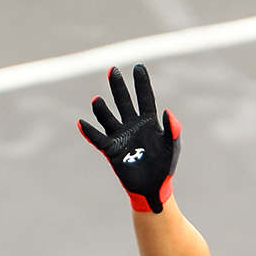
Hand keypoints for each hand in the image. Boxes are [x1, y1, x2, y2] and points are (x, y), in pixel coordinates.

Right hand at [78, 64, 180, 213]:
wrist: (154, 188)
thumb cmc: (165, 166)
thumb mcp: (172, 147)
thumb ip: (173, 130)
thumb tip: (168, 111)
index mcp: (149, 122)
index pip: (145, 98)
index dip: (142, 83)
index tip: (139, 67)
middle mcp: (132, 125)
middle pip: (123, 101)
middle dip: (118, 86)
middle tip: (112, 69)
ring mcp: (121, 137)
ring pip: (108, 118)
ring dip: (102, 109)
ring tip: (97, 100)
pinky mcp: (112, 150)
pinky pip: (99, 139)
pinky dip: (90, 132)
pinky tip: (82, 123)